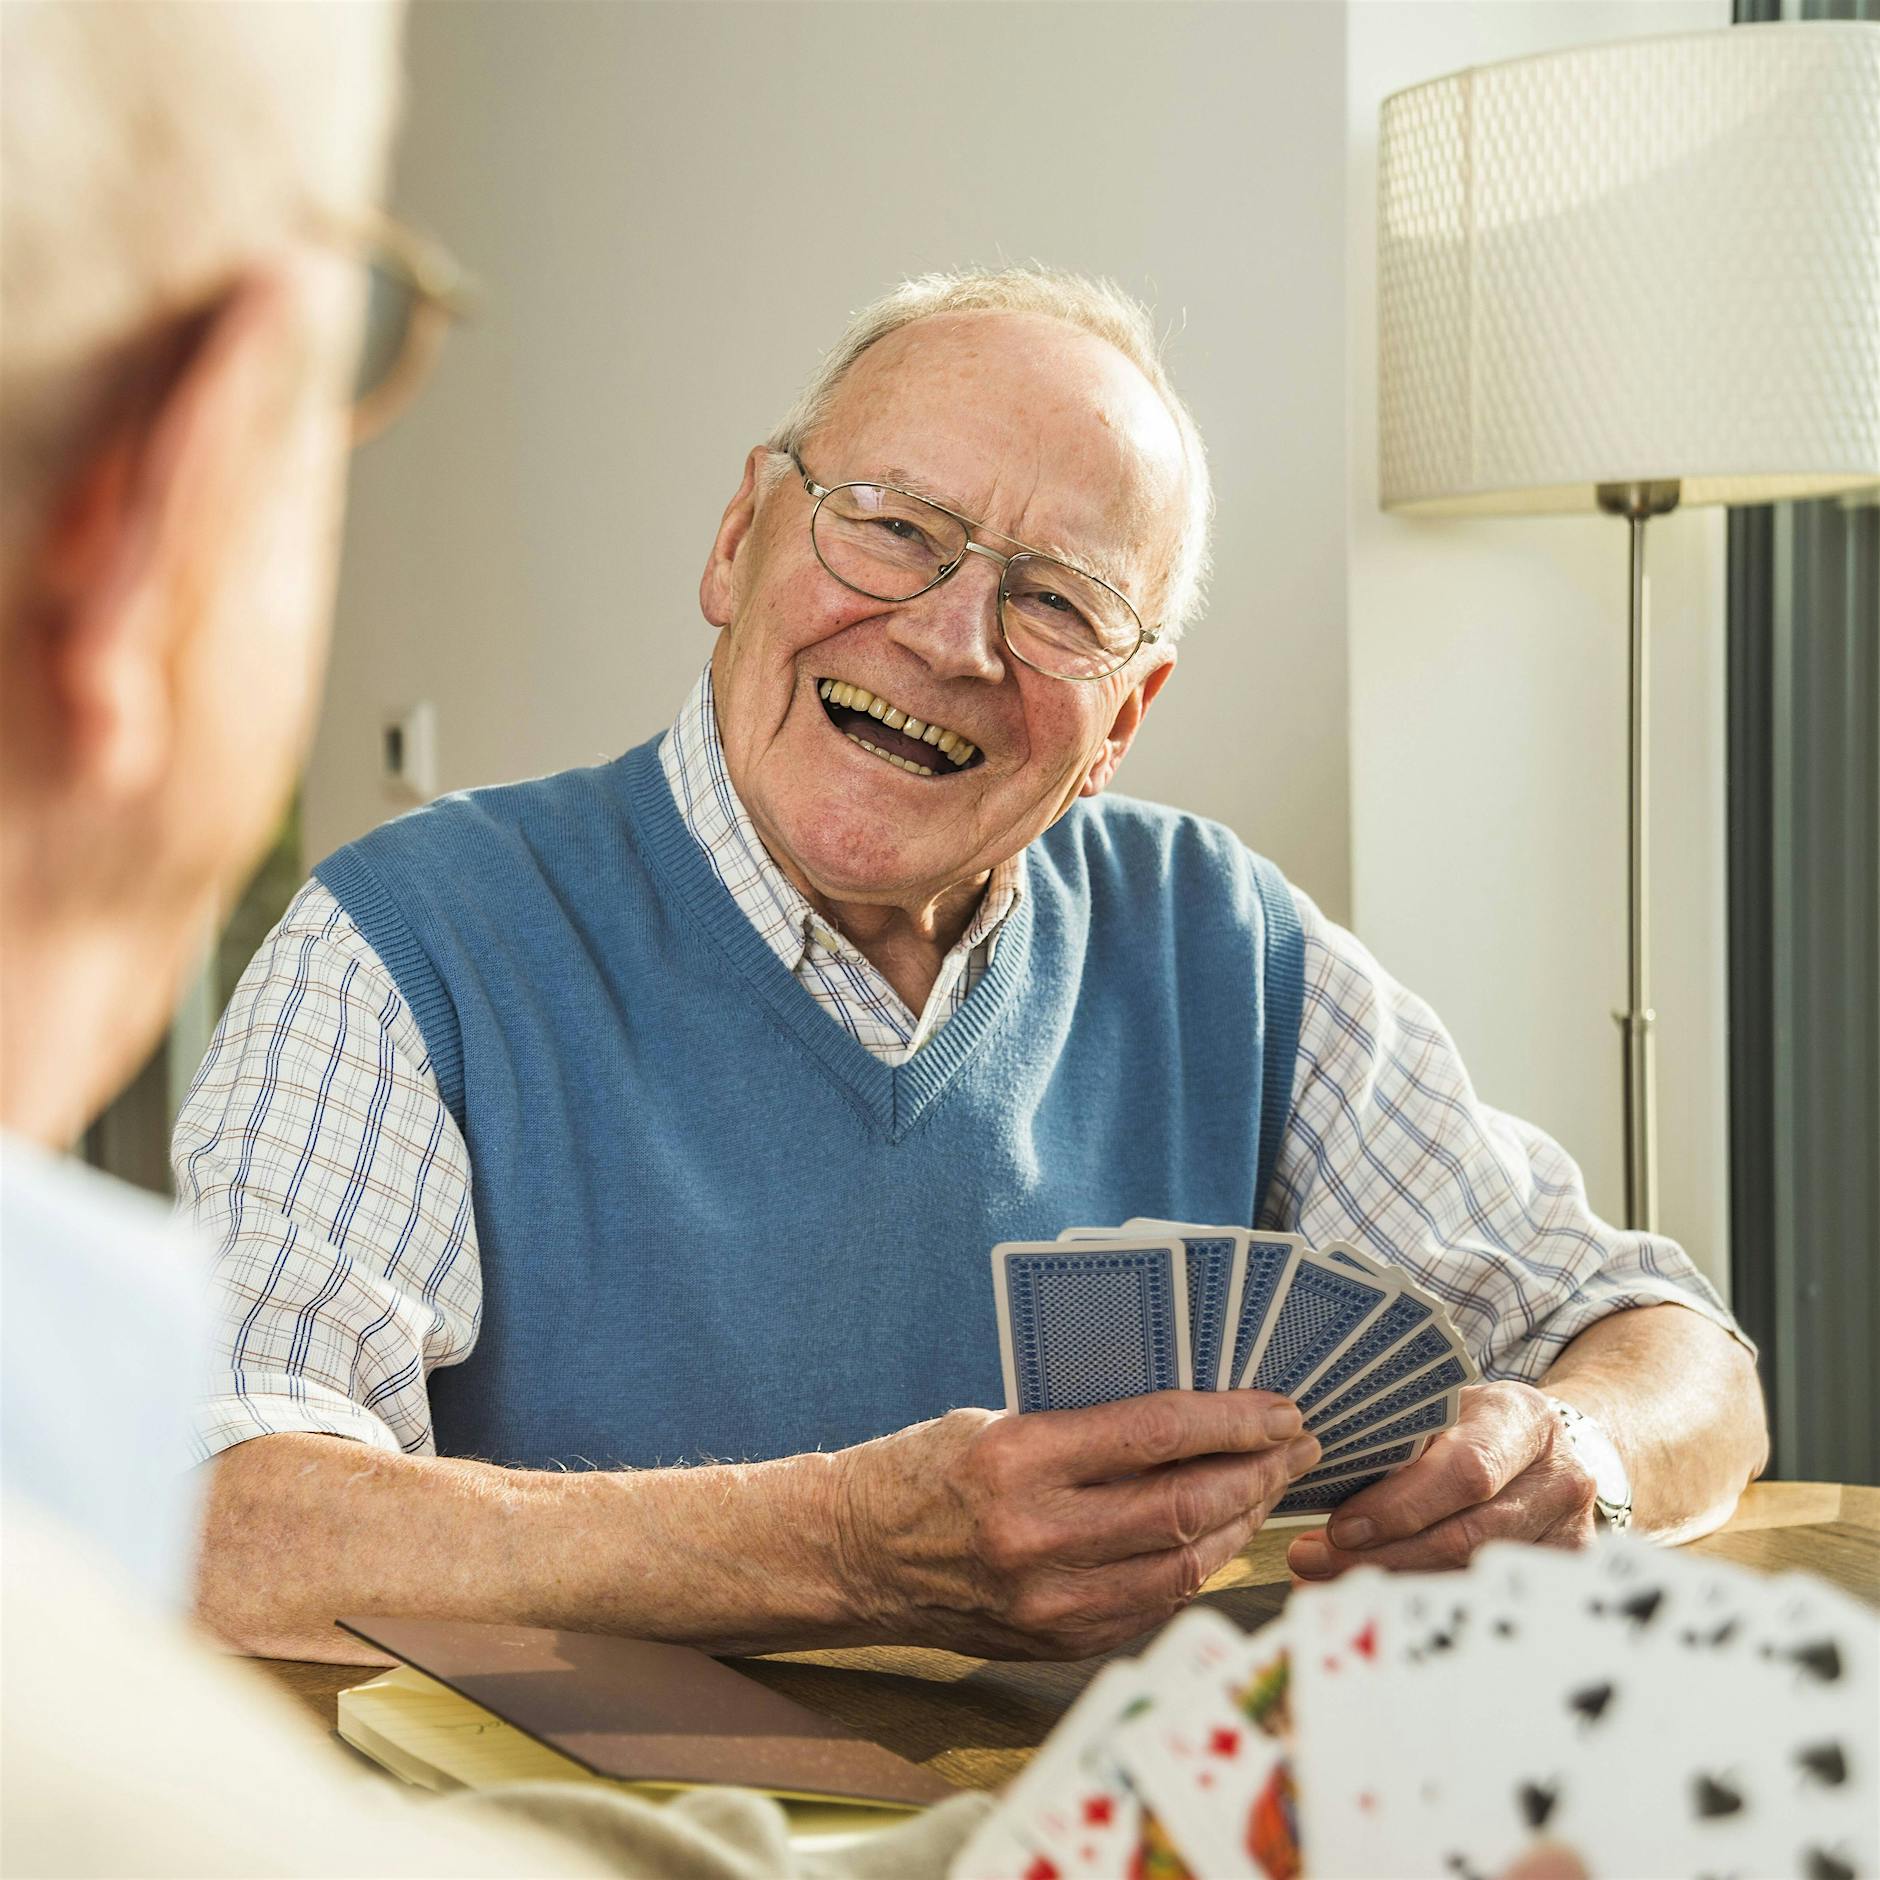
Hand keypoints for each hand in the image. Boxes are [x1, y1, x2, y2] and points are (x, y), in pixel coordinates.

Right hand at [837, 1392, 1320, 1658]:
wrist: (854, 1555)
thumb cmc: (927, 1468)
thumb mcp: (998, 1419)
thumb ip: (1086, 1424)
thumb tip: (1190, 1415)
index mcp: (1018, 1457)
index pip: (1155, 1433)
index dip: (1231, 1419)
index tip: (1279, 1406)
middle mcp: (1035, 1534)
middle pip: (1183, 1505)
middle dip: (1256, 1472)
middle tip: (1297, 1445)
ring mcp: (1047, 1602)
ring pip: (1181, 1566)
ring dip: (1239, 1524)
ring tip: (1268, 1488)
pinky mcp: (1055, 1643)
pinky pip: (1151, 1605)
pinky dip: (1196, 1568)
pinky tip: (1218, 1537)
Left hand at [1287, 1381, 1596, 1580]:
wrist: (1544, 1448)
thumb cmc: (1476, 1424)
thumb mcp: (1444, 1409)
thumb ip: (1398, 1436)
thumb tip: (1313, 1470)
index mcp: (1522, 1420)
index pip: (1466, 1471)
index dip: (1401, 1505)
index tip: (1342, 1528)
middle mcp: (1557, 1479)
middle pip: (1466, 1536)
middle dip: (1382, 1556)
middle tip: (1313, 1562)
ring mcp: (1568, 1534)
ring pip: (1469, 1576)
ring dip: (1391, 1583)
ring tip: (1325, 1579)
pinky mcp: (1562, 1577)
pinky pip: (1483, 1597)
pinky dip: (1421, 1600)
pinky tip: (1372, 1597)